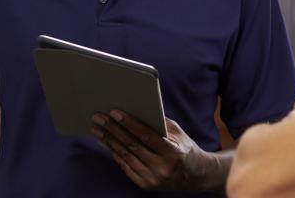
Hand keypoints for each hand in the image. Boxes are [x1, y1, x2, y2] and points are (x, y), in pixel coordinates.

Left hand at [92, 112, 225, 192]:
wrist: (197, 176)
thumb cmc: (185, 148)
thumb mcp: (178, 133)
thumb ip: (159, 122)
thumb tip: (134, 109)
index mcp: (173, 153)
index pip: (146, 136)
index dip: (129, 123)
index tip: (114, 112)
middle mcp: (163, 169)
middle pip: (132, 145)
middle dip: (112, 130)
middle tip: (98, 117)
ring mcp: (153, 179)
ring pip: (125, 156)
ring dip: (108, 141)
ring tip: (97, 128)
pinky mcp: (146, 185)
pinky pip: (125, 166)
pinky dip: (114, 153)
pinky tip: (106, 142)